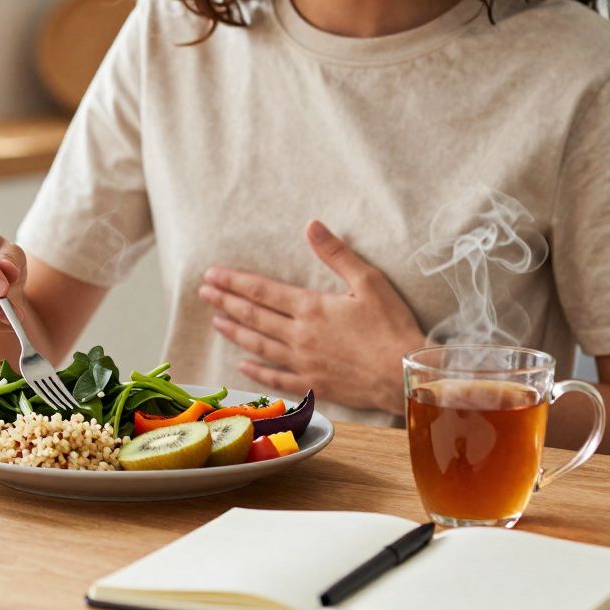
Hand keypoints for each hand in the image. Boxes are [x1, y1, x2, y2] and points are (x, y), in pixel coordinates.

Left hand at [197, 221, 424, 414]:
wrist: (405, 374)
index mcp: (310, 308)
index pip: (262, 292)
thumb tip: (311, 225)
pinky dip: (256, 370)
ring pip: (259, 345)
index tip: (212, 275)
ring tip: (215, 322)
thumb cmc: (392, 326)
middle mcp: (299, 336)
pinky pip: (276, 377)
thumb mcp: (369, 281)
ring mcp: (303, 362)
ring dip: (235, 332)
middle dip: (226, 303)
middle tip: (203, 293)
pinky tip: (241, 364)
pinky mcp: (312, 384)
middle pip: (254, 317)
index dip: (234, 282)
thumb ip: (336, 254)